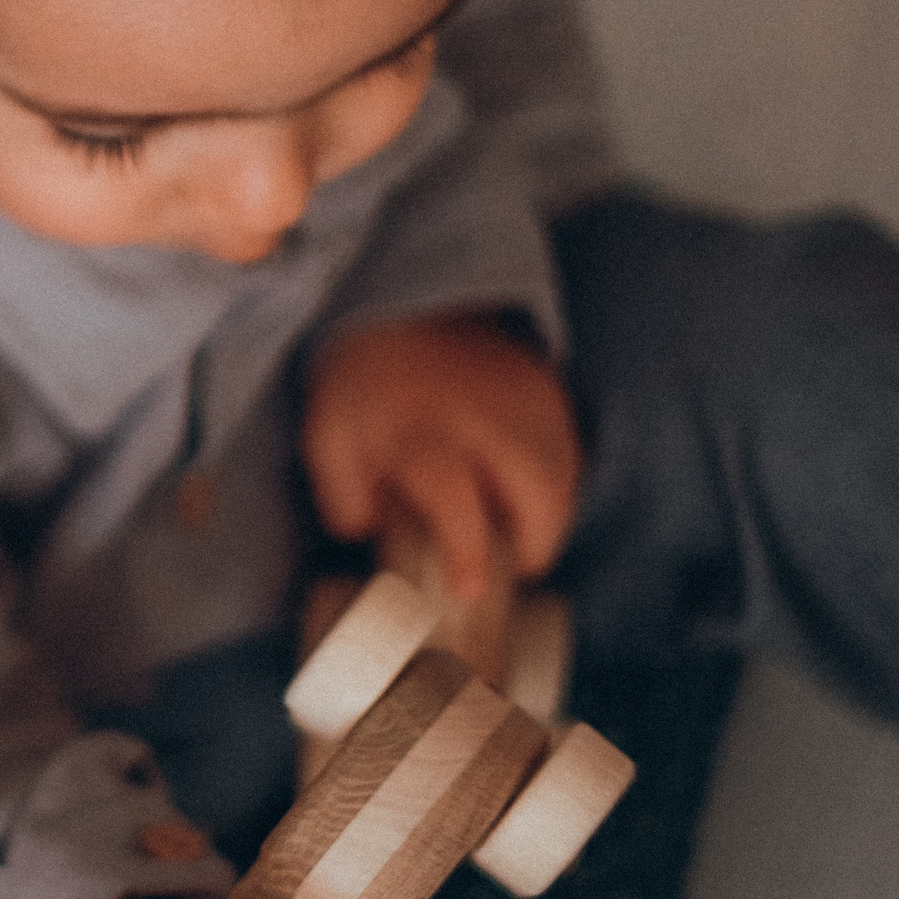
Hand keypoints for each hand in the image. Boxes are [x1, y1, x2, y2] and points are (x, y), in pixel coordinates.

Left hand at [303, 311, 580, 600]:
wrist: (397, 308)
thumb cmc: (362, 386)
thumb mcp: (329, 440)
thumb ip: (345, 496)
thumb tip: (369, 538)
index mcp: (419, 431)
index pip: (454, 500)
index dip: (467, 552)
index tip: (471, 590)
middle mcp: (480, 414)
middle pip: (537, 486)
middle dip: (538, 540)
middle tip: (518, 565)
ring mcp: (521, 395)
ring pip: (563, 470)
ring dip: (553, 514)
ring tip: (526, 537)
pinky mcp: (546, 384)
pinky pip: (570, 445)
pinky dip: (560, 479)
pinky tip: (532, 494)